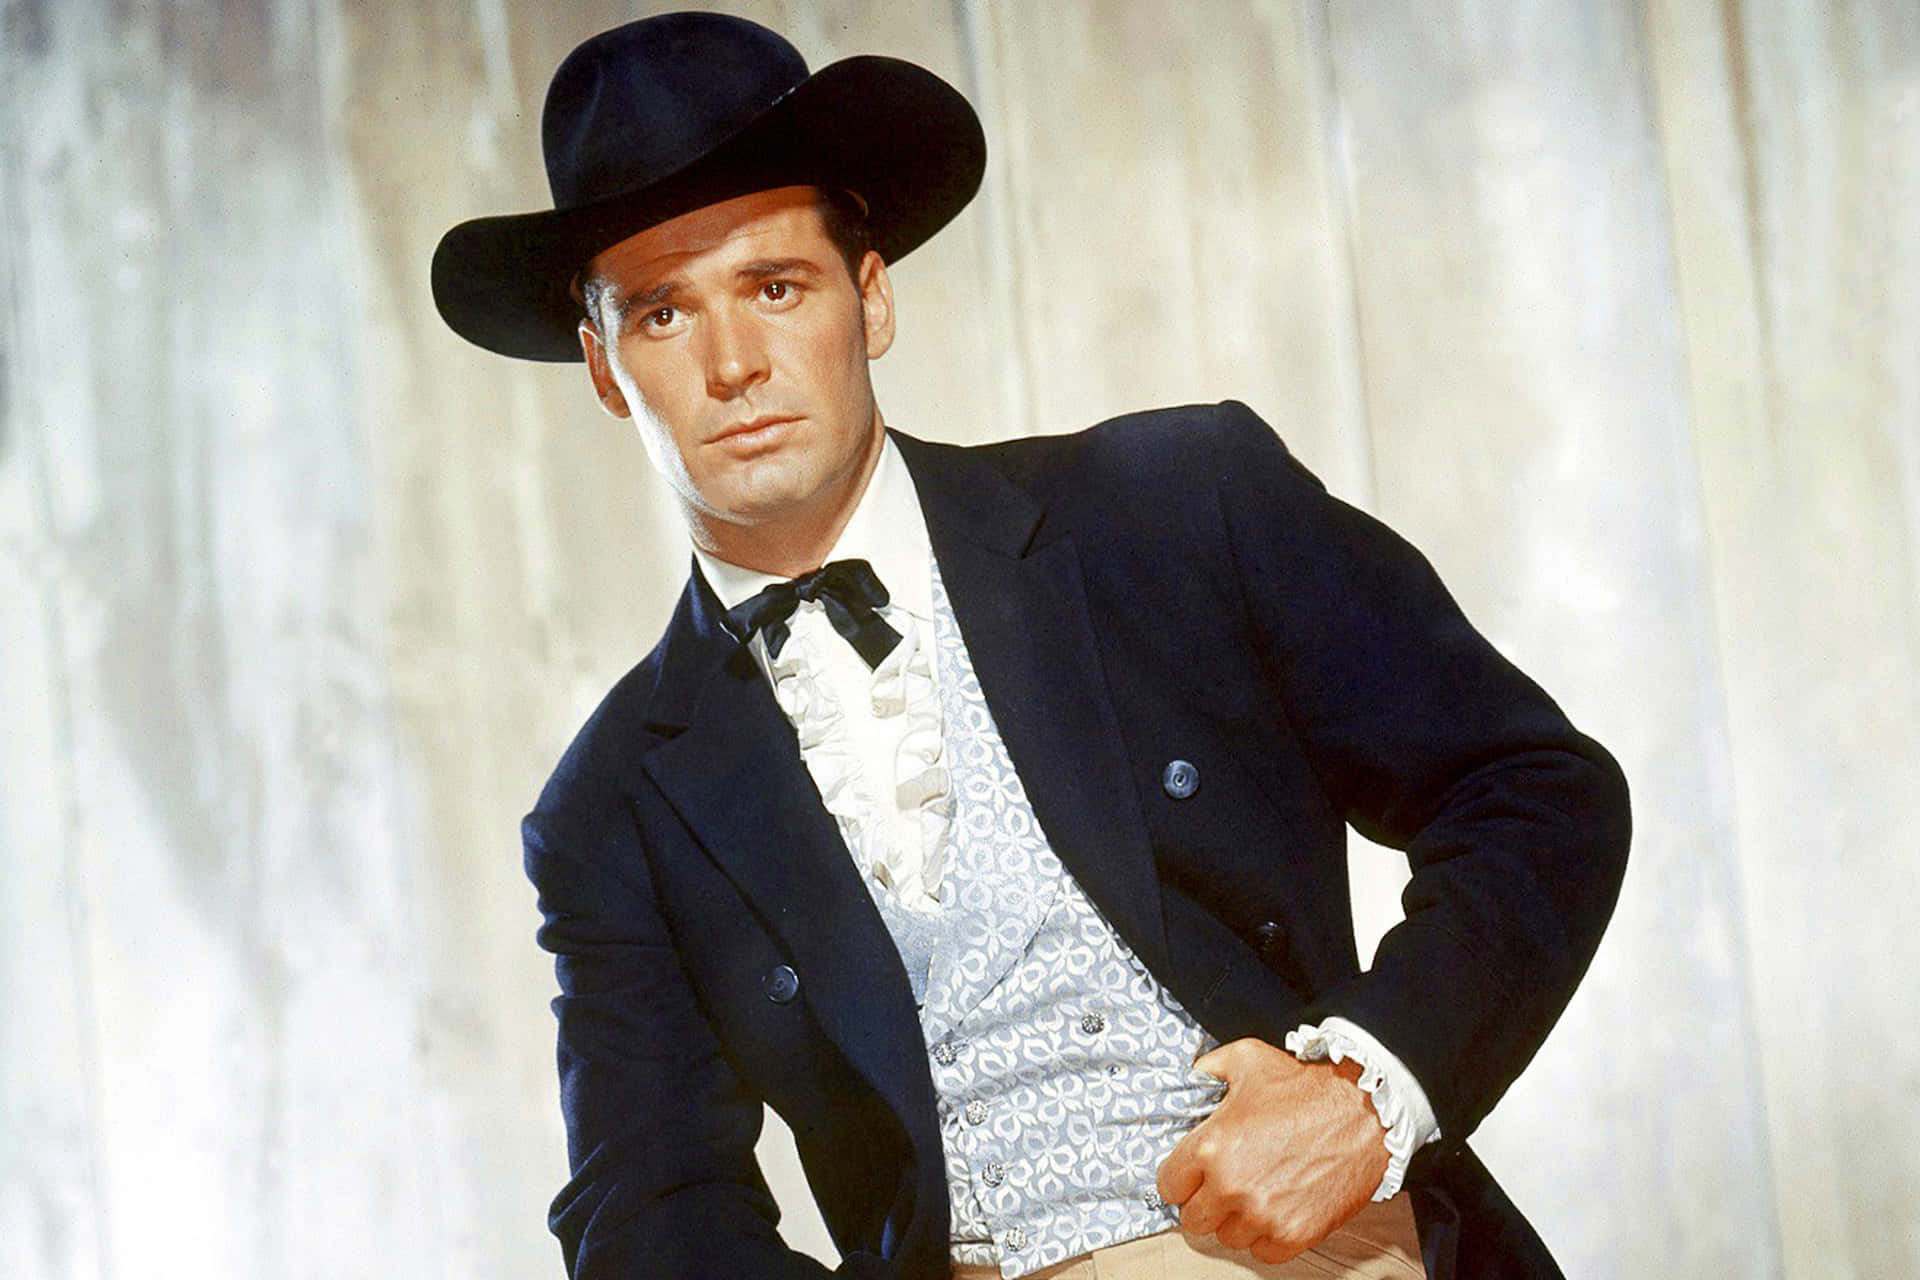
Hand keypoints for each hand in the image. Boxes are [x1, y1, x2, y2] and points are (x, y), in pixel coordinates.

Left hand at [1155, 1037, 1388, 1263]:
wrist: (1365, 1113)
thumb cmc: (1306, 1087)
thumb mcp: (1247, 1059)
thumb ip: (1206, 1068)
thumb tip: (1187, 1079)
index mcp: (1211, 1147)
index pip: (1168, 1186)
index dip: (1182, 1178)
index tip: (1195, 1174)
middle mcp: (1231, 1186)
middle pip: (1193, 1219)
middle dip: (1206, 1201)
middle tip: (1226, 1183)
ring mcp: (1262, 1215)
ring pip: (1227, 1238)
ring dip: (1237, 1219)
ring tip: (1257, 1190)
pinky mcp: (1293, 1235)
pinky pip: (1262, 1253)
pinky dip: (1267, 1235)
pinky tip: (1278, 1207)